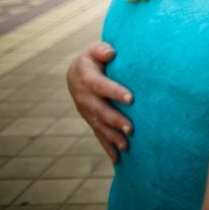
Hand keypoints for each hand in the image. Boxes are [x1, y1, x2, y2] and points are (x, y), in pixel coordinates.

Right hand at [66, 41, 133, 162]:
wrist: (77, 72)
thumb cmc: (93, 58)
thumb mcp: (94, 50)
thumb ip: (101, 49)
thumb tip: (110, 53)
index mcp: (88, 80)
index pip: (102, 86)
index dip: (115, 92)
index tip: (131, 98)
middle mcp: (85, 98)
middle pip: (100, 111)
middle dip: (115, 121)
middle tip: (131, 129)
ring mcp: (87, 112)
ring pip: (99, 126)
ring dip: (112, 137)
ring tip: (127, 146)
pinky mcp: (91, 120)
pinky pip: (99, 135)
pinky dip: (107, 147)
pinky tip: (118, 159)